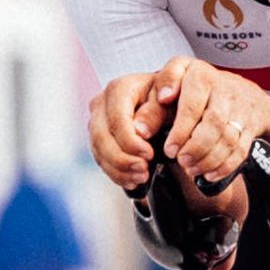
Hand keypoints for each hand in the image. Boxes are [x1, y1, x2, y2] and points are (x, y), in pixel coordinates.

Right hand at [87, 73, 174, 187]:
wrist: (168, 98)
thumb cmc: (172, 96)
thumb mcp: (171, 99)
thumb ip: (157, 111)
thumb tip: (140, 131)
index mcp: (119, 89)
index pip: (117, 120)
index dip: (130, 142)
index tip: (149, 155)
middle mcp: (102, 103)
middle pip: (101, 137)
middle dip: (122, 159)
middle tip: (144, 172)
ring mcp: (97, 120)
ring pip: (98, 150)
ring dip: (119, 169)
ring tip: (141, 178)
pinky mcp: (98, 136)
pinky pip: (101, 158)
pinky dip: (116, 172)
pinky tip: (132, 181)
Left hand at [153, 57, 269, 192]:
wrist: (242, 91)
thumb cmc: (198, 88)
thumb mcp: (174, 81)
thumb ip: (156, 98)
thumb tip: (146, 117)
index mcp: (200, 76)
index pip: (192, 106)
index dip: (180, 131)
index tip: (169, 149)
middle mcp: (224, 91)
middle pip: (214, 124)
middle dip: (196, 147)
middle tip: (180, 160)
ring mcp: (240, 110)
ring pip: (229, 139)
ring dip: (209, 159)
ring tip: (191, 168)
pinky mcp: (251, 127)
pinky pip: (241, 150)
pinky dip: (225, 166)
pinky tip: (209, 173)